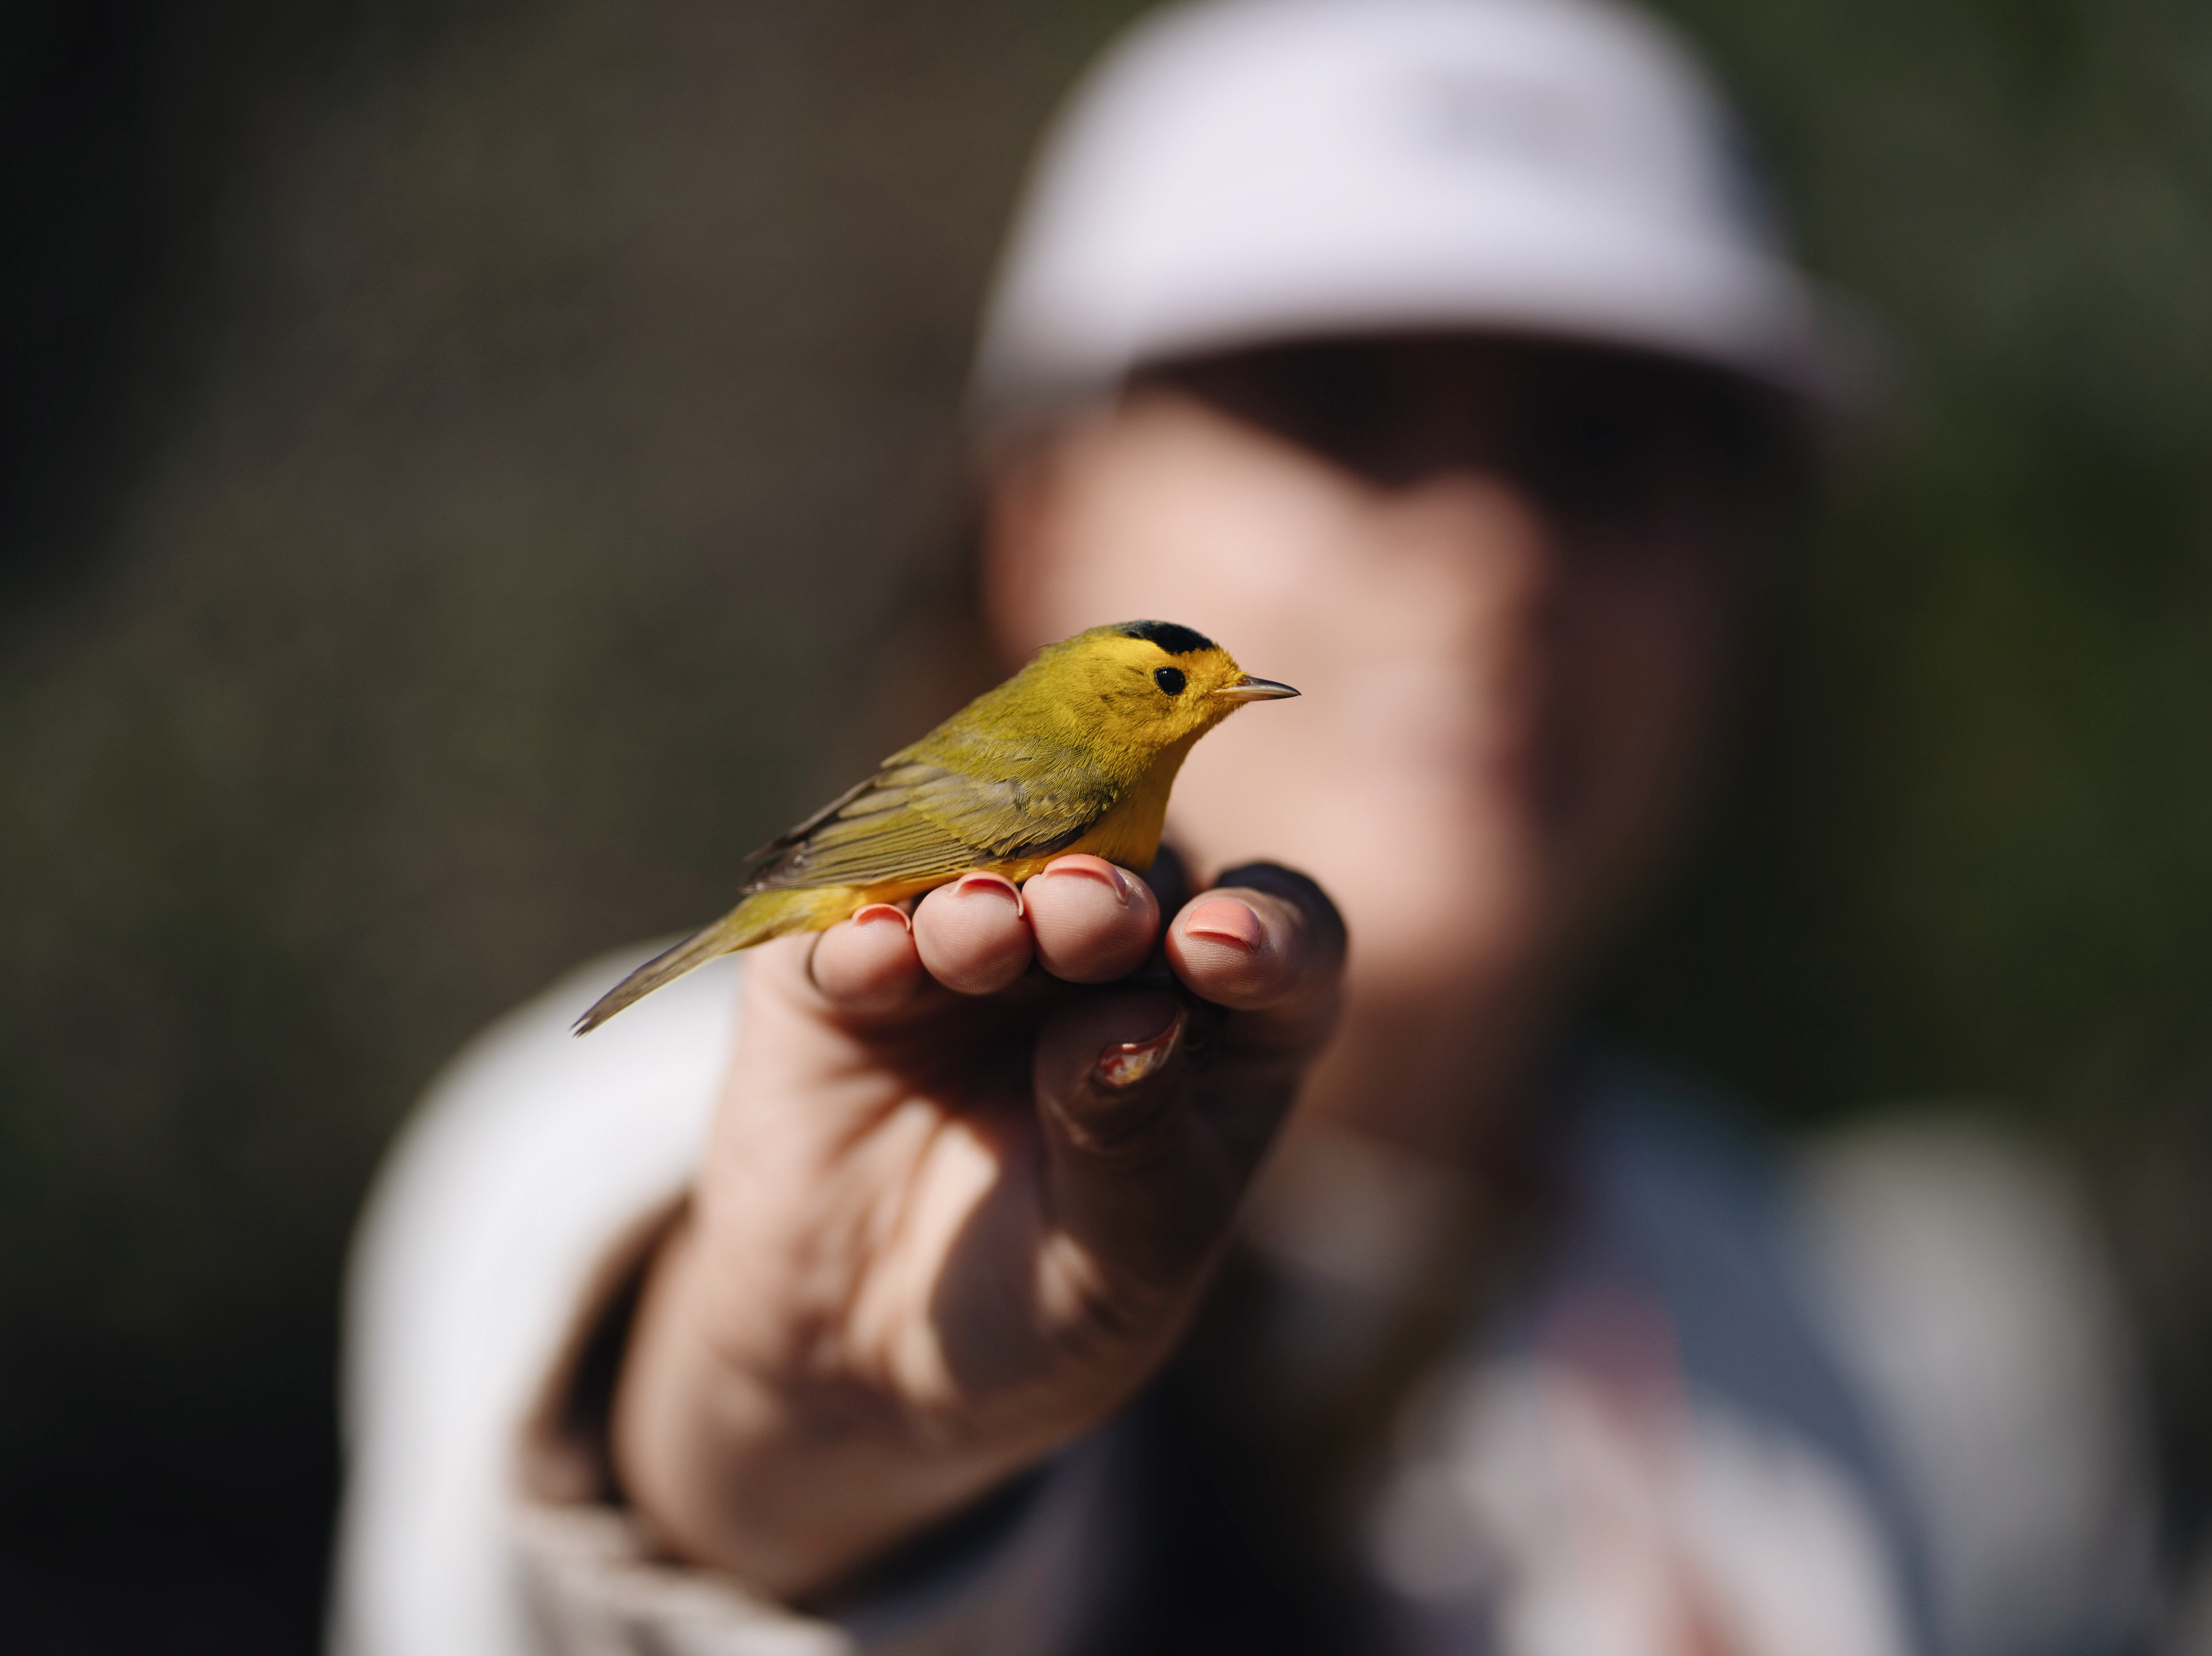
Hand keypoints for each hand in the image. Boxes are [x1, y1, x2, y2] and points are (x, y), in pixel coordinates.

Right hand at [609, 852, 1344, 1598]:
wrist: (873, 1360)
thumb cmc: (1048, 1300)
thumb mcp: (1122, 1254)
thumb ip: (1137, 1137)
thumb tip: (1135, 1016)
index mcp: (1223, 1015)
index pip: (1285, 939)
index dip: (1269, 928)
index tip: (1221, 948)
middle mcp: (1109, 950)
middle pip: (1133, 879)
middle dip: (1108, 894)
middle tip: (1084, 914)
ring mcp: (978, 939)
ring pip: (992, 873)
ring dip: (991, 895)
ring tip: (982, 931)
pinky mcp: (850, 962)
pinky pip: (854, 916)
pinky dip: (864, 926)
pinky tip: (874, 951)